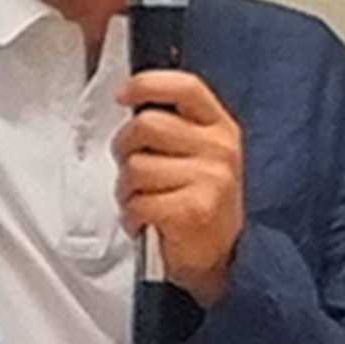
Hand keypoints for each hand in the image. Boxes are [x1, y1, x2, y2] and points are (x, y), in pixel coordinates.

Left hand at [118, 70, 244, 304]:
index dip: (148, 84)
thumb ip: (172, 128)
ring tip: (144, 202)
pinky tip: (147, 222)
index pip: (184, 88)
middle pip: (145, 125)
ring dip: (127, 190)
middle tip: (133, 172)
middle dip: (125, 149)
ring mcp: (210, 178)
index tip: (123, 95)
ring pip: (135, 167)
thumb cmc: (198, 203)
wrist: (220, 259)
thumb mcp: (197, 156)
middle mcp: (220, 149)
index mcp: (220, 128)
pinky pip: (137, 202)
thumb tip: (129, 103)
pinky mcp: (194, 209)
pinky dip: (132, 216)